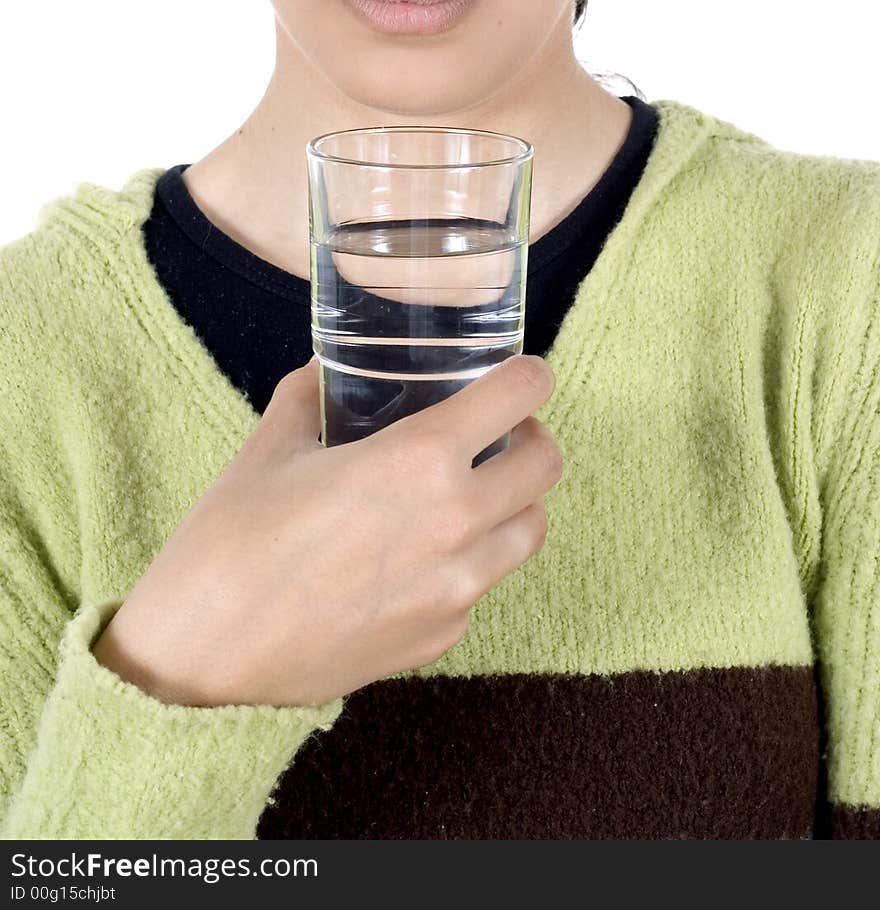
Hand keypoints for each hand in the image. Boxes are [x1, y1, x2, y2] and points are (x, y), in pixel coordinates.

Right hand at [92, 353, 560, 707]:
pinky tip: (419, 556)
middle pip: (545, 466)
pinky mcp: (440, 638)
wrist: (201, 656)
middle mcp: (454, 522)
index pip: (519, 397)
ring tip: (473, 494)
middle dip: (531, 438)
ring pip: (530, 531)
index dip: (530, 375)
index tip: (525, 373)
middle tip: (500, 434)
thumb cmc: (230, 541)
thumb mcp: (271, 446)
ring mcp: (455, 590)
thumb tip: (325, 371)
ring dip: (514, 503)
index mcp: (418, 459)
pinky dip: (468, 562)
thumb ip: (310, 396)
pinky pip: (482, 587)